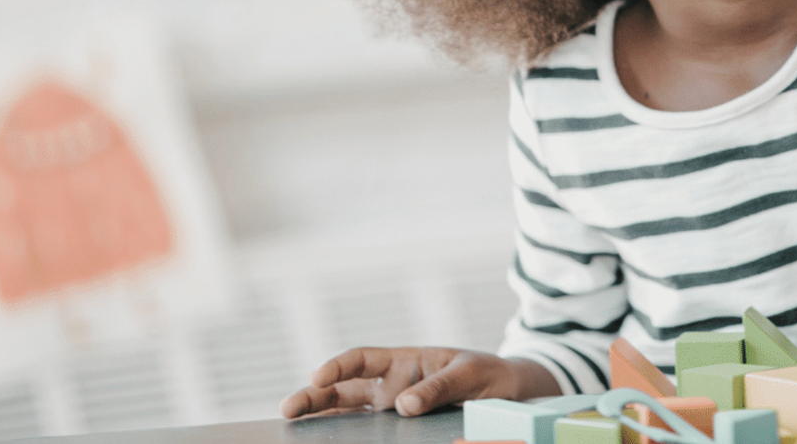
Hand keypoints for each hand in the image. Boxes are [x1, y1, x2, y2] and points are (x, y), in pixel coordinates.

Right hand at [280, 347, 560, 418]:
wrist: (509, 394)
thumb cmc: (488, 375)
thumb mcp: (471, 374)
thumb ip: (440, 386)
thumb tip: (403, 405)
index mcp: (405, 361)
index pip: (363, 360)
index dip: (339, 366)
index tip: (319, 375)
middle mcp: (391, 387)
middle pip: (344, 390)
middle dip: (314, 396)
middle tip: (287, 409)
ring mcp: (392, 412)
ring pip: (347, 415)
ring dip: (321, 421)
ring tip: (293, 430)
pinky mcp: (400, 433)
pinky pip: (368, 435)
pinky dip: (346, 438)